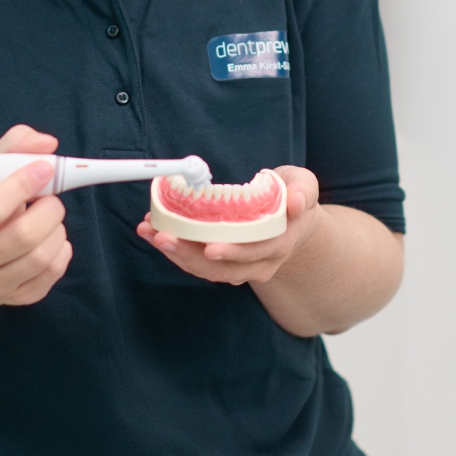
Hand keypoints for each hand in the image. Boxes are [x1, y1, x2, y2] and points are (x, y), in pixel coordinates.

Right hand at [0, 125, 73, 306]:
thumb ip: (13, 147)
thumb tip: (47, 145)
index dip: (23, 184)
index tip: (43, 169)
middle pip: (24, 235)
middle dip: (49, 209)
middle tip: (50, 198)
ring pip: (42, 256)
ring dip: (57, 230)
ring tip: (49, 219)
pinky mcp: (15, 298)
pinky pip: (52, 274)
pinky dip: (62, 251)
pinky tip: (50, 239)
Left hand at [136, 165, 321, 285]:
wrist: (290, 221)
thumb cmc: (293, 197)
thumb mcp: (304, 185)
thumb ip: (304, 190)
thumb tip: (296, 201)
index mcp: (282, 241)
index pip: (259, 251)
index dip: (235, 251)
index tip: (210, 247)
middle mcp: (261, 262)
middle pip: (225, 268)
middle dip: (191, 255)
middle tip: (164, 238)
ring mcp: (241, 267)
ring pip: (206, 269)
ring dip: (176, 253)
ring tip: (151, 232)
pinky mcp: (223, 264)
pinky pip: (197, 263)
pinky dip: (175, 249)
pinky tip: (153, 231)